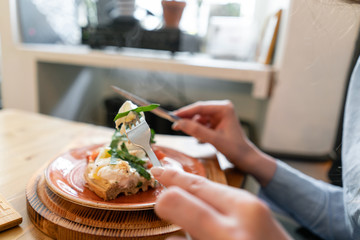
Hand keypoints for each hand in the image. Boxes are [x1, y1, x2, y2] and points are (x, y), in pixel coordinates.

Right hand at [151, 167, 290, 239]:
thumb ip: (194, 238)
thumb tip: (172, 232)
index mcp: (229, 235)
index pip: (182, 203)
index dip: (164, 199)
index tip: (157, 200)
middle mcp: (244, 214)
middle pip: (198, 185)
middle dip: (175, 178)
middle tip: (158, 172)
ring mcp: (254, 206)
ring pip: (212, 185)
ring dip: (191, 184)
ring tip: (175, 181)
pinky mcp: (259, 205)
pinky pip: (225, 192)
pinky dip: (208, 192)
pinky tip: (199, 194)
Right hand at [172, 100, 276, 185]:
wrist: (245, 158)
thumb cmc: (235, 148)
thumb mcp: (214, 140)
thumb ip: (197, 131)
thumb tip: (180, 123)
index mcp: (224, 108)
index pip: (200, 107)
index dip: (185, 111)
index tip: (173, 115)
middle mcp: (221, 109)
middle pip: (198, 112)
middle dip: (187, 119)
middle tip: (174, 125)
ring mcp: (219, 116)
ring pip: (199, 118)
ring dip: (192, 125)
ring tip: (187, 133)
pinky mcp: (216, 123)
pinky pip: (202, 124)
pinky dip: (197, 129)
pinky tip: (195, 136)